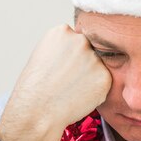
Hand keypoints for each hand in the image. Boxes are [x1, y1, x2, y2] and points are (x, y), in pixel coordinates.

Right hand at [0, 24, 111, 140]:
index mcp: (62, 31)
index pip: (75, 41)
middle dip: (82, 66)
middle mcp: (80, 40)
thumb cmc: (35, 88)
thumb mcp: (43, 55)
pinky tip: (78, 97)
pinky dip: (95, 92)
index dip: (69, 58)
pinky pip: (103, 83)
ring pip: (97, 68)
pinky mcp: (105, 77)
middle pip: (89, 52)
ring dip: (89, 78)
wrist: (37, 110)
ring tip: (70, 90)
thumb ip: (64, 48)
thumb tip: (80, 51)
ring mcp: (94, 58)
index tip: (61, 69)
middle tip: (67, 81)